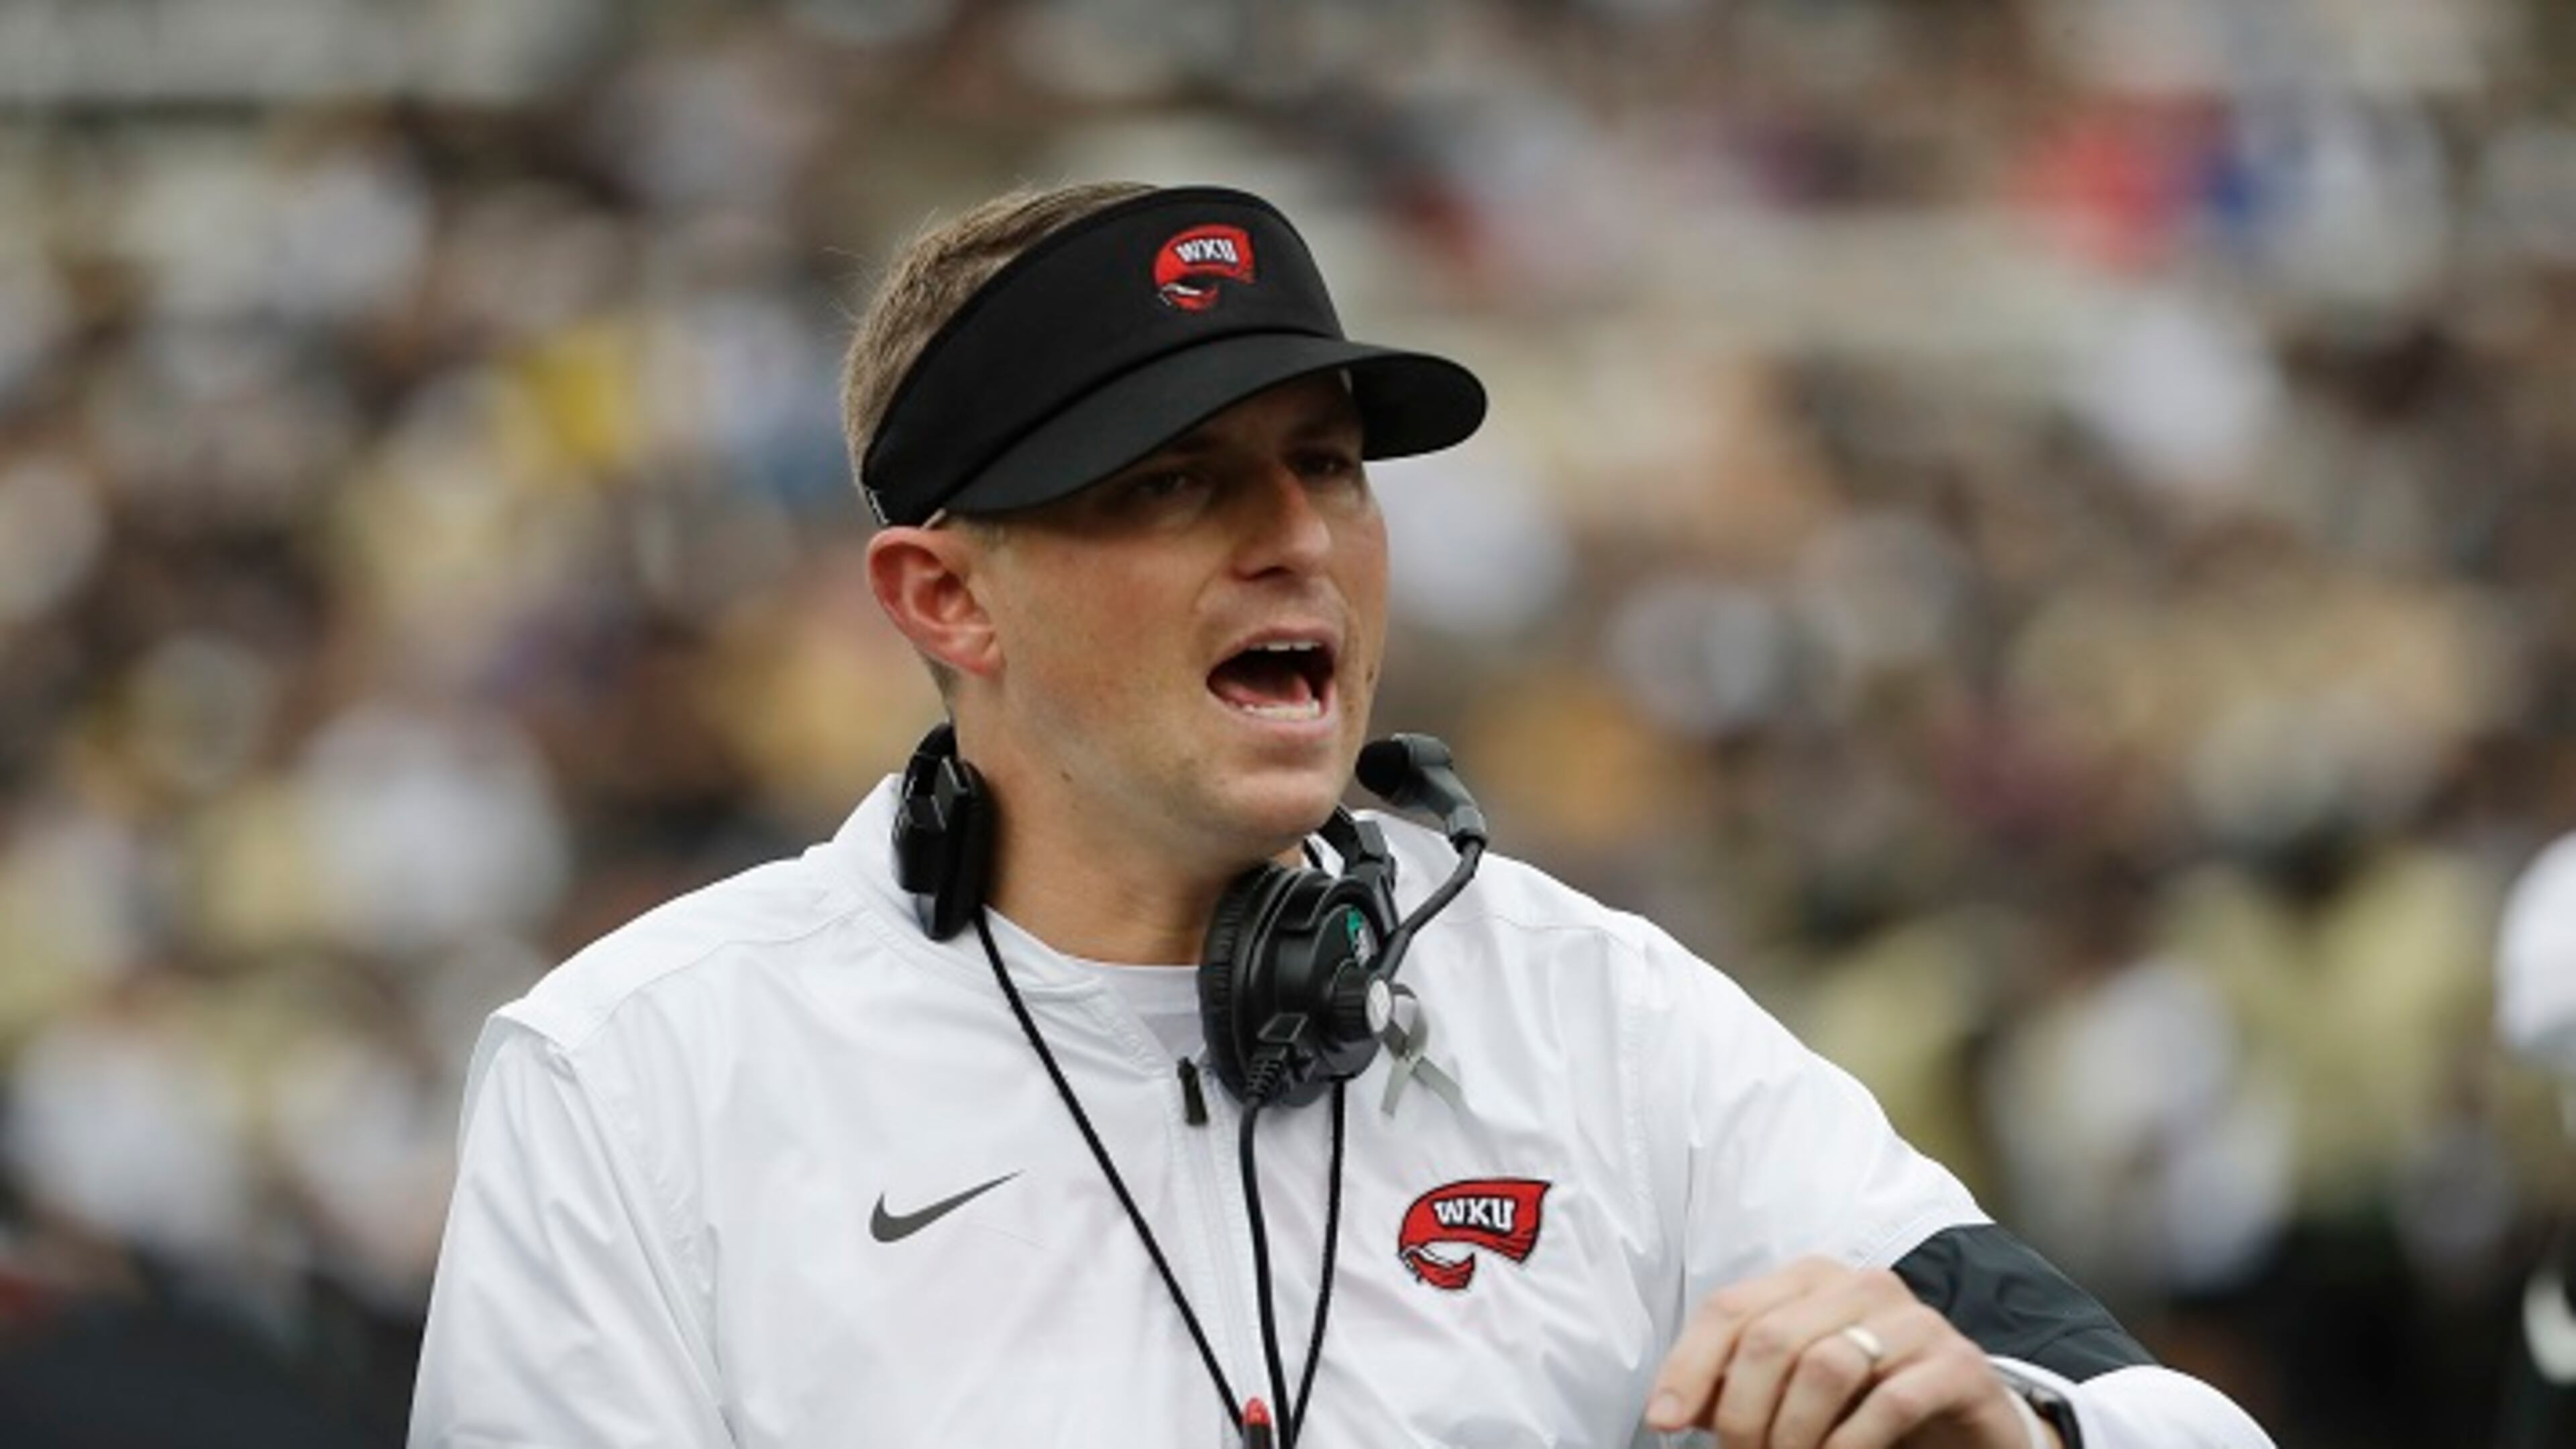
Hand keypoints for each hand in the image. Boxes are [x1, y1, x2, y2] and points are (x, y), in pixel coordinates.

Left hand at [1645, 1257, 2056, 1448]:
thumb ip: (1734, 1391)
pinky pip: (1890, 1400)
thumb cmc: (1864, 1408)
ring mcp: (1915, 1320)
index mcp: (1809, 1280)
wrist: (1967, 1429)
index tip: (1664, 1422)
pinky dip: (1851, 1445)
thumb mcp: (1791, 1395)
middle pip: (1770, 1339)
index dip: (1688, 1367)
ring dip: (1794, 1434)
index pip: (1729, 1309)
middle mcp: (1860, 1285)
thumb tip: (1671, 1408)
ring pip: (1825, 1366)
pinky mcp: (1959, 1363)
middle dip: (1743, 1414)